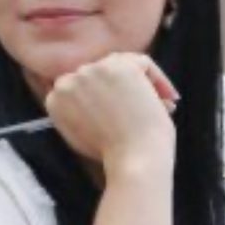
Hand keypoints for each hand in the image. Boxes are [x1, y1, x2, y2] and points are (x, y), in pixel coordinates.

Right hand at [42, 52, 179, 166]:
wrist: (133, 162)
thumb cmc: (114, 157)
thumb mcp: (83, 135)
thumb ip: (81, 111)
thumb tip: (100, 96)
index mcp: (55, 99)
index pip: (81, 84)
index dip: (104, 94)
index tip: (122, 111)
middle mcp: (69, 80)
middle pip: (99, 71)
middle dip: (123, 88)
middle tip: (144, 108)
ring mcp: (93, 70)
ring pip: (121, 63)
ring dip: (141, 83)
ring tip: (161, 105)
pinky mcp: (120, 66)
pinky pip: (143, 62)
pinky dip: (158, 78)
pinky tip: (169, 99)